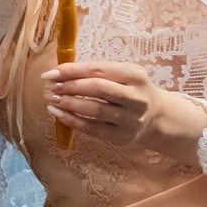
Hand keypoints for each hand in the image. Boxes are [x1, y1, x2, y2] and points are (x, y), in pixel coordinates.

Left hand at [43, 60, 206, 164]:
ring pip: (94, 110)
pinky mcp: (122, 137)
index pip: (98, 69)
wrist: (156, 116)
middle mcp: (136, 97)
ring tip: (51, 100)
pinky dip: (73, 121)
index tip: (50, 73)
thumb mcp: (121, 74)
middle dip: (69, 87)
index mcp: (135, 75)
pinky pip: (93, 129)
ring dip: (68, 104)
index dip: (72, 71)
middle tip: (50, 87)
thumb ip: (95, 72)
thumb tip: (59, 73)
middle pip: (97, 89)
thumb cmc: (130, 90)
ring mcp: (130, 119)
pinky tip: (58, 115)